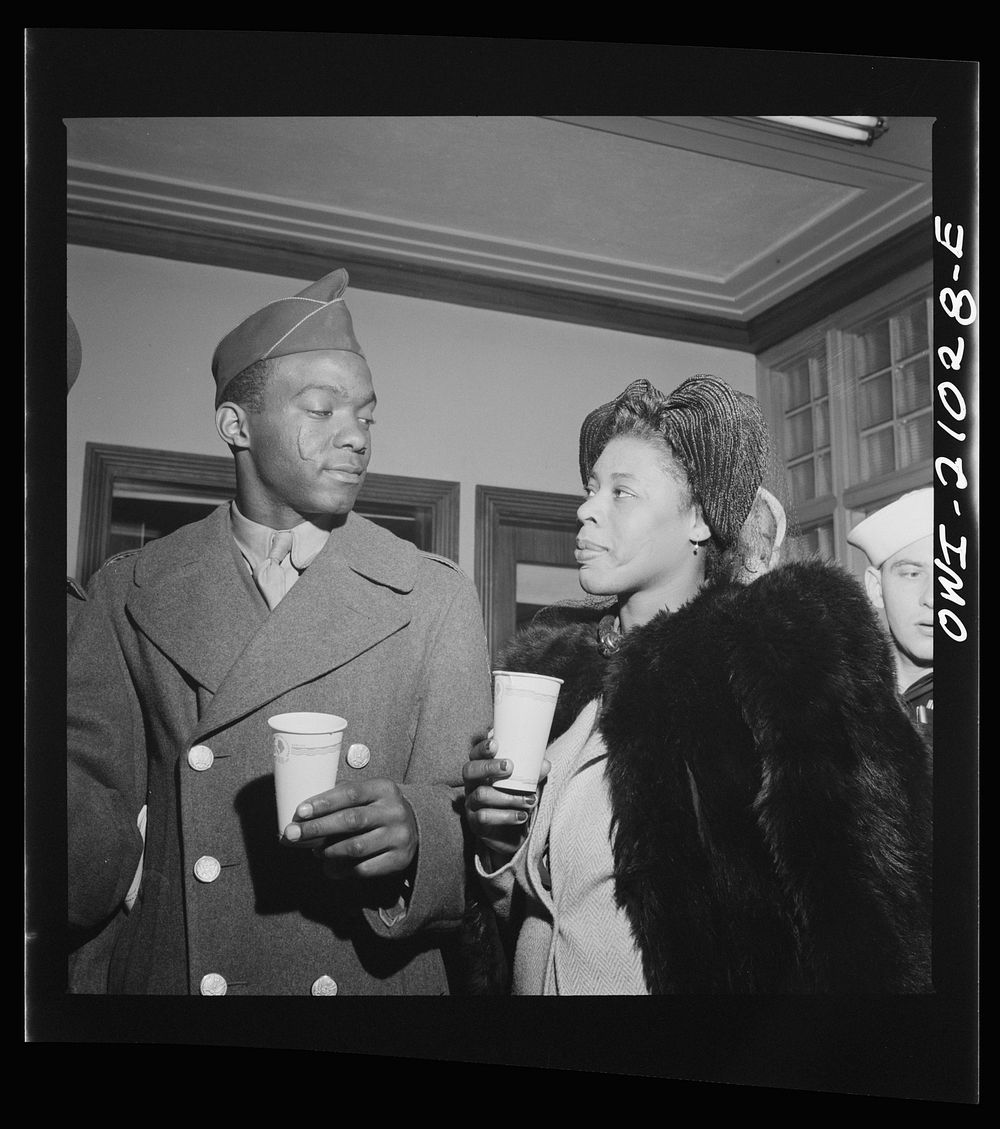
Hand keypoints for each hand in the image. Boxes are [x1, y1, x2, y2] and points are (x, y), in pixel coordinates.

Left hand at [281, 778, 417, 879]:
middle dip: (318, 828)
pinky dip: (341, 869)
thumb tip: (300, 814)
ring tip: (316, 851)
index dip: (324, 803)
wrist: (414, 828)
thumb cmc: (377, 809)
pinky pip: (363, 869)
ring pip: (355, 848)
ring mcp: (398, 837)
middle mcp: (394, 811)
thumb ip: (339, 798)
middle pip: (351, 821)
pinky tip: (331, 866)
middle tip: (293, 834)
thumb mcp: (366, 795)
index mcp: (384, 789)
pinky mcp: (398, 860)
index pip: (351, 793)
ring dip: (328, 851)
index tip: (301, 812)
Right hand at [463, 730, 549, 863]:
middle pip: (470, 770)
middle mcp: (471, 785)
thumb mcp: (524, 784)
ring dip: (508, 796)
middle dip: (489, 767)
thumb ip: (532, 774)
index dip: (482, 748)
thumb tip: (545, 764)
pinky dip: (507, 816)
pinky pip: (486, 817)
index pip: (475, 754)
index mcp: (480, 770)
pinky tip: (522, 816)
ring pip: (482, 795)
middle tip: (509, 767)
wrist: (510, 835)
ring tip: (530, 800)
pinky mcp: (475, 823)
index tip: (495, 744)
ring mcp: (471, 804)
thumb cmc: (514, 799)